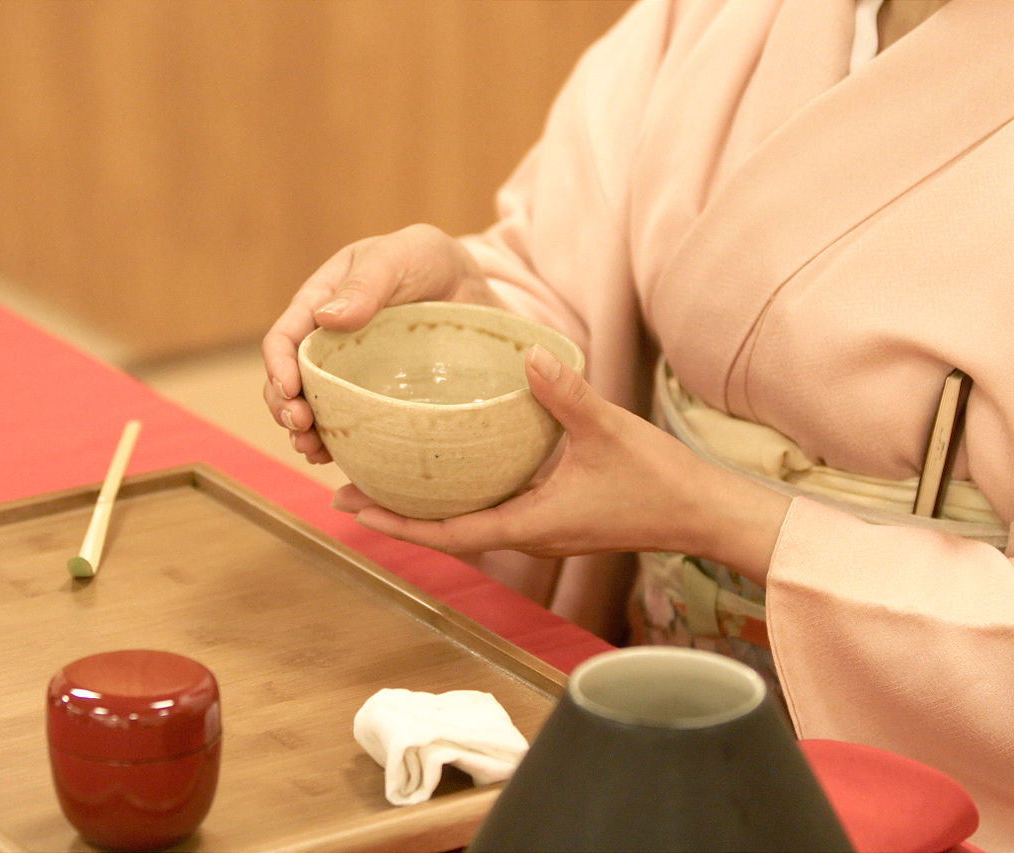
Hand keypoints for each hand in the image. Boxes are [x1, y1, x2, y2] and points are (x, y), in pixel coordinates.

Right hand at [261, 224, 501, 463]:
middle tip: (301, 428)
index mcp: (320, 304)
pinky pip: (348, 426)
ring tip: (313, 451)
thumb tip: (325, 319)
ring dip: (305, 435)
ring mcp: (349, 376)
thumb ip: (367, 282)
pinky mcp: (375, 401)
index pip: (285, 337)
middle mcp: (327, 345)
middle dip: (286, 408)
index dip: (278, 366)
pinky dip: (338, 446)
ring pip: (314, 410)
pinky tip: (336, 459)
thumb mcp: (401, 256)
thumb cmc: (431, 261)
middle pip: (289, 382)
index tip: (290, 390)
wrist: (476, 291)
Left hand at [332, 346, 790, 585]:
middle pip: (445, 531)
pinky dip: (461, 494)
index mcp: (528, 524)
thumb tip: (526, 354)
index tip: (351, 508)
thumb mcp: (607, 430)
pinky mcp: (554, 515)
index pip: (446, 534)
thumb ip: (566, 394)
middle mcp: (525, 533)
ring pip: (467, 521)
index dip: (395, 524)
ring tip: (383, 479)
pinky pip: (492, 509)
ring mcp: (539, 526)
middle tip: (346, 489)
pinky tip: (450, 467)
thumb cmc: (657, 481)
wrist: (701, 511)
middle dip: (396, 515)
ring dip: (425, 506)